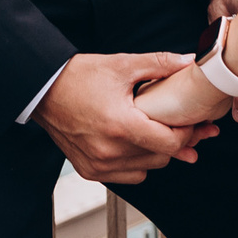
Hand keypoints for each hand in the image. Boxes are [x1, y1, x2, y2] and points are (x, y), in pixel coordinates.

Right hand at [34, 53, 214, 183]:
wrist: (43, 90)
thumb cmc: (79, 76)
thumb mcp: (122, 65)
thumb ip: (160, 64)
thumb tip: (190, 62)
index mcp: (120, 125)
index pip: (169, 143)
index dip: (188, 133)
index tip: (194, 123)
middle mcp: (109, 151)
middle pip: (161, 158)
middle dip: (178, 142)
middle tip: (188, 127)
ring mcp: (98, 164)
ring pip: (146, 169)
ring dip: (157, 154)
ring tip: (158, 133)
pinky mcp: (89, 170)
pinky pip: (127, 175)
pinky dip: (137, 163)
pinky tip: (137, 144)